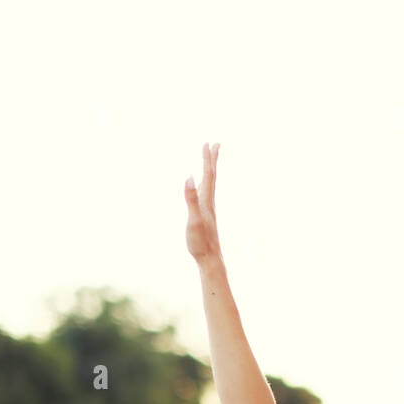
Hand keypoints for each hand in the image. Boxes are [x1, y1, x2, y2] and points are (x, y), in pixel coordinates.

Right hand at [185, 142, 221, 264]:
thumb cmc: (201, 243)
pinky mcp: (206, 217)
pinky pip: (205, 195)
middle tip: (215, 144)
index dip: (207, 159)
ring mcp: (208, 210)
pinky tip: (202, 188)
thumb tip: (188, 178)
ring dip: (209, 171)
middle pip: (212, 177)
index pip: (208, 175)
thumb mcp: (193, 220)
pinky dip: (204, 186)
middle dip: (212, 160)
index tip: (208, 143)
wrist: (210, 260)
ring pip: (210, 185)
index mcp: (206, 202)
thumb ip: (191, 200)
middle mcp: (209, 203)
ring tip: (209, 162)